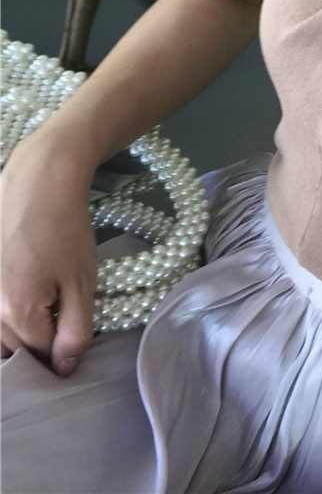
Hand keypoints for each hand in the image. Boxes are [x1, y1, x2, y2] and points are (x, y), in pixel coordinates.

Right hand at [0, 133, 97, 376]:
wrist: (37, 183)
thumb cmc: (66, 231)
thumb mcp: (82, 282)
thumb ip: (75, 330)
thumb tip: (62, 369)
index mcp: (15, 314)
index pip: (39, 356)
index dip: (61, 352)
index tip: (74, 337)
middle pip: (12, 349)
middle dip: (37, 345)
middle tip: (61, 322)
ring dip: (18, 332)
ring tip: (43, 309)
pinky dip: (4, 316)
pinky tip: (23, 296)